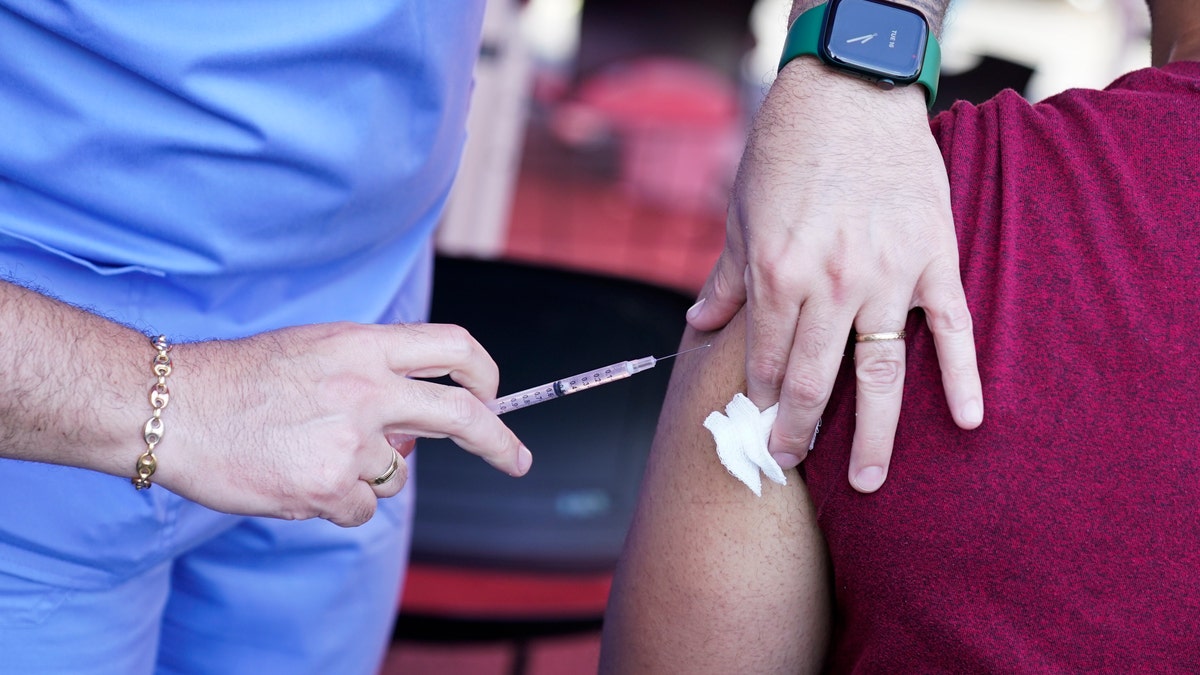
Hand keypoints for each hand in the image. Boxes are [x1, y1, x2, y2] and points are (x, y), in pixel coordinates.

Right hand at [155, 322, 530, 525]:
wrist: (174, 408)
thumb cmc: (238, 379)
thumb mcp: (314, 348)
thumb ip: (371, 374)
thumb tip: (413, 427)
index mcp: (363, 345)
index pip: (452, 346)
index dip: (484, 372)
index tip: (494, 394)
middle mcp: (367, 388)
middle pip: (462, 414)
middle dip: (500, 441)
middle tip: (517, 459)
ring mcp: (352, 438)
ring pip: (397, 473)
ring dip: (367, 475)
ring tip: (309, 454)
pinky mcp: (330, 485)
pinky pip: (362, 507)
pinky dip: (338, 502)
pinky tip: (296, 479)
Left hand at [687, 60, 981, 491]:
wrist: (850, 91)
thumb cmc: (788, 150)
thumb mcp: (741, 212)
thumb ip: (726, 277)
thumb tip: (699, 324)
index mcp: (778, 273)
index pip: (768, 359)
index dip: (761, 398)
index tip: (760, 426)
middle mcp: (832, 284)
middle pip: (816, 380)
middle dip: (799, 431)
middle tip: (792, 464)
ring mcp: (888, 276)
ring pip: (880, 374)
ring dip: (874, 435)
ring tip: (869, 483)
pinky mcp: (934, 260)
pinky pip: (951, 330)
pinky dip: (961, 377)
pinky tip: (966, 421)